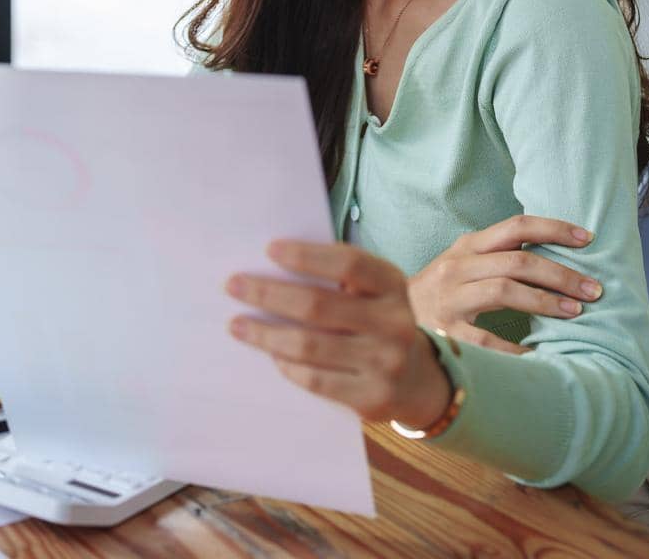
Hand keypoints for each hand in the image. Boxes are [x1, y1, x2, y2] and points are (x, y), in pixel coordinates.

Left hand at [225, 240, 452, 428]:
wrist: (415, 380)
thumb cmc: (375, 320)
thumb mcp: (371, 291)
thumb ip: (335, 277)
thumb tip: (270, 266)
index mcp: (392, 283)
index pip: (348, 263)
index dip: (307, 256)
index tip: (268, 250)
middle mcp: (394, 322)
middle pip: (318, 305)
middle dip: (269, 292)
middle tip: (233, 285)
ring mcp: (385, 363)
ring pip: (310, 346)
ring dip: (265, 333)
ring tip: (237, 324)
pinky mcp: (371, 398)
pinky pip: (315, 380)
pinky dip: (286, 365)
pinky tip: (270, 354)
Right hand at [407, 213, 601, 355]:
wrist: (382, 319)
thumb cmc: (437, 294)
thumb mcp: (462, 265)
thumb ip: (498, 258)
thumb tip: (553, 259)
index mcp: (467, 246)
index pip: (516, 226)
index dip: (554, 228)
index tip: (588, 238)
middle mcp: (458, 266)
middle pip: (518, 261)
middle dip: (562, 274)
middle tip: (594, 290)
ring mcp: (450, 298)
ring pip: (505, 290)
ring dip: (545, 301)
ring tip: (575, 313)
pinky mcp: (445, 331)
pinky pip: (487, 340)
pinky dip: (517, 348)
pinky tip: (540, 356)